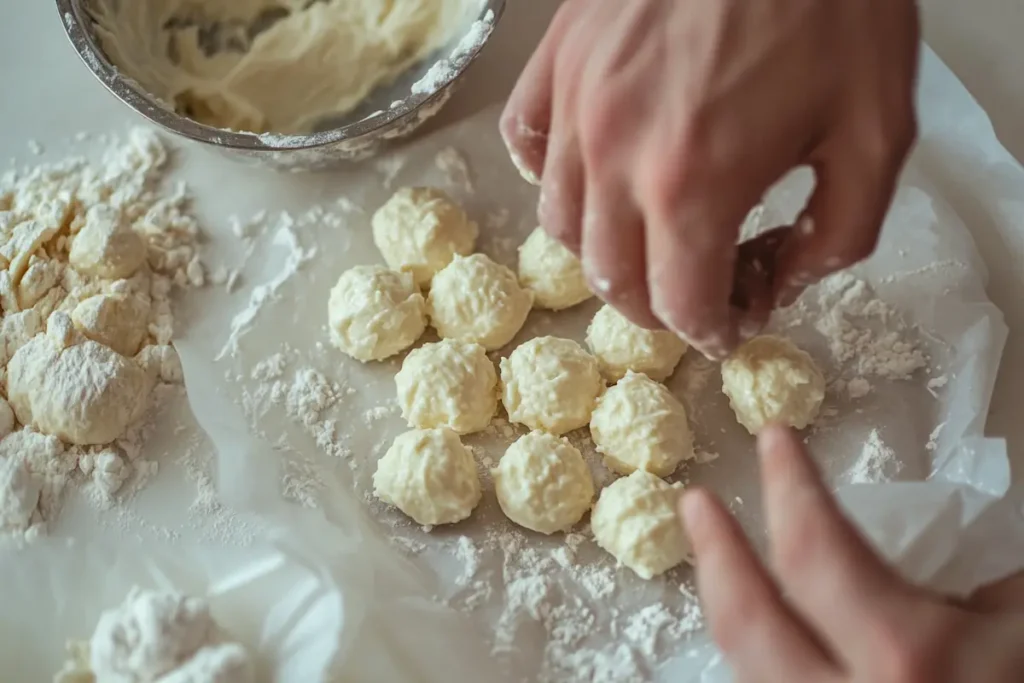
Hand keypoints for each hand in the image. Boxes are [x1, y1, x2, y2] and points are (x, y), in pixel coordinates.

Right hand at [501, 0, 918, 358]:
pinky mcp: (558, 63)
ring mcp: (575, 108)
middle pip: (613, 281)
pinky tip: (594, 170)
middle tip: (699, 288)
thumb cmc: (830, 5)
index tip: (735, 319)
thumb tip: (785, 278)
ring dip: (609, 252)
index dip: (713, 330)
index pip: (680, 306)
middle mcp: (616, 157)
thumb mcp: (877, 131)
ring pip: (561, 226)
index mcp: (695, 183)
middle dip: (659, 306)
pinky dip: (553, 178)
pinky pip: (527, 148)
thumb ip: (837, 234)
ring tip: (653, 235)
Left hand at [679, 426, 1023, 682]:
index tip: (774, 442)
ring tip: (719, 566)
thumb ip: (986, 589)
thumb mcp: (1023, 629)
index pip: (815, 550)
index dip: (788, 485)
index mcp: (910, 660)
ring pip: (748, 675)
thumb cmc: (1023, 677)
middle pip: (746, 623)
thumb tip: (945, 552)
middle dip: (715, 554)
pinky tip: (766, 643)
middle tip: (697, 503)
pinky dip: (761, 669)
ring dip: (727, 612)